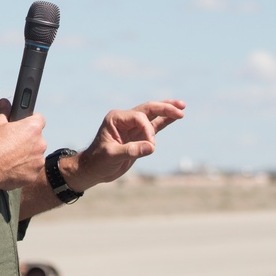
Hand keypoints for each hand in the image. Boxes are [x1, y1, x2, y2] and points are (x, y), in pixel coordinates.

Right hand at [0, 99, 46, 190]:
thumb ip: (5, 111)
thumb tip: (5, 102)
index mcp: (33, 128)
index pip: (39, 119)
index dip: (32, 120)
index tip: (24, 124)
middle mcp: (40, 143)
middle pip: (37, 138)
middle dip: (28, 140)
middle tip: (14, 143)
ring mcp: (39, 160)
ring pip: (35, 154)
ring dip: (28, 155)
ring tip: (12, 157)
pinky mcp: (34, 174)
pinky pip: (32, 168)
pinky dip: (25, 168)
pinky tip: (13, 167)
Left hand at [66, 100, 184, 191]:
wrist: (93, 169)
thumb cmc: (98, 161)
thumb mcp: (112, 156)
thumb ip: (131, 150)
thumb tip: (151, 146)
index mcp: (116, 119)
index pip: (139, 117)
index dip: (147, 130)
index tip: (150, 146)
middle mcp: (125, 119)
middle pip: (148, 109)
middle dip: (164, 108)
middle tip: (180, 109)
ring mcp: (133, 126)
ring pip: (153, 115)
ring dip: (167, 110)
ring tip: (182, 106)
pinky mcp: (139, 135)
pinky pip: (155, 125)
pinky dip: (165, 121)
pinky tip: (176, 116)